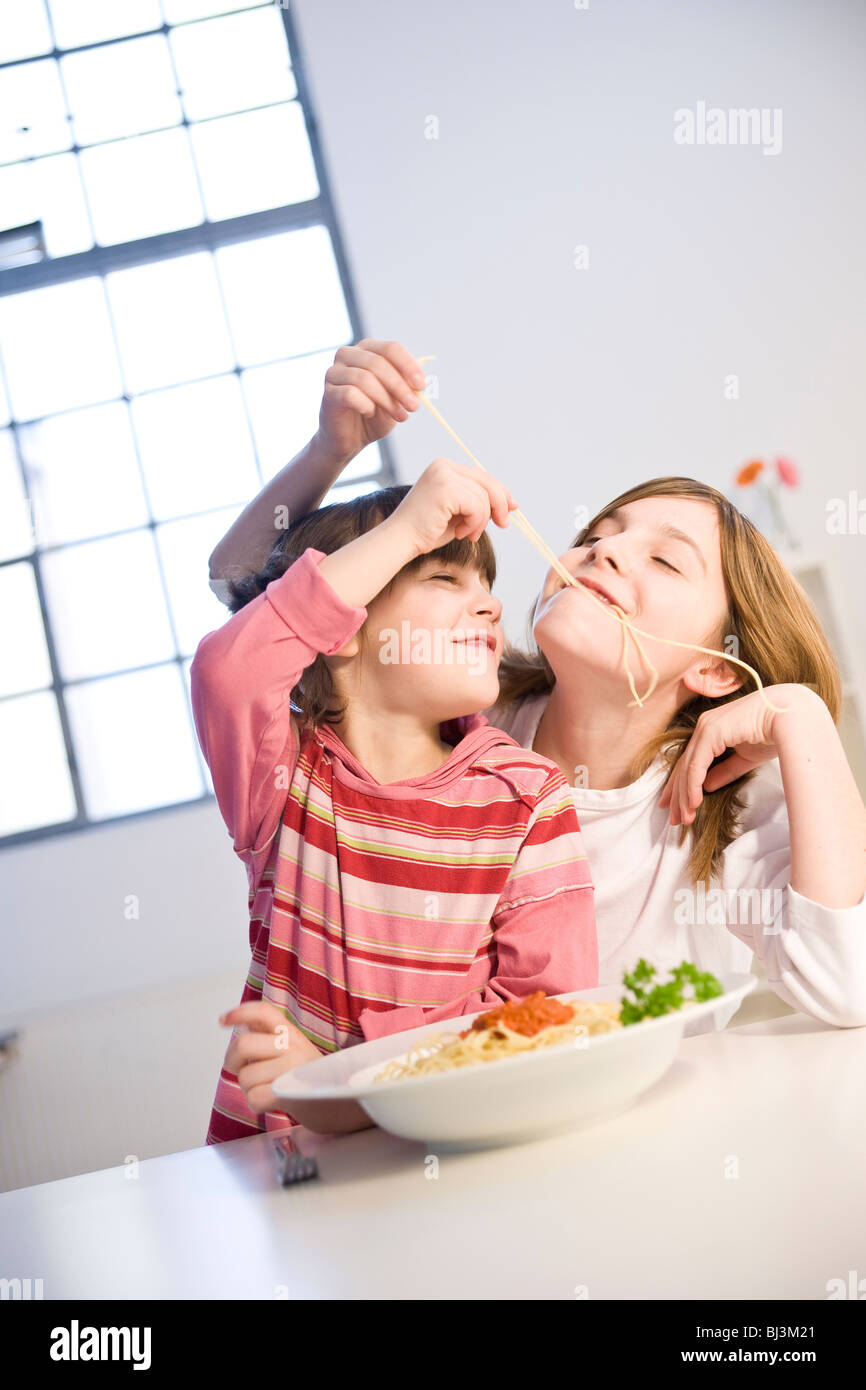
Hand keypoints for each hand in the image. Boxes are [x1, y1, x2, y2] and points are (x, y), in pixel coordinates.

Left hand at [219, 1001, 322, 1114]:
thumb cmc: (306, 1076)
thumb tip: (242, 1022)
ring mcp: (292, 1068)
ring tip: (267, 1087)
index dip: (240, 1012)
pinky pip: (253, 1098)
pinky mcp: (289, 1091)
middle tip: (239, 1068)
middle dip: (232, 1061)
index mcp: (290, 1032)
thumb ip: (267, 1034)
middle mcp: (293, 1045)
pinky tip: (271, 1101)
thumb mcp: (291, 1048)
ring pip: (245, 1077)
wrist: (337, 1102)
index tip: (222, 1020)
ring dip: (249, 1087)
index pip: (263, 1012)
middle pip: (243, 1044)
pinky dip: (256, 1103)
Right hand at [316, 338, 427, 461]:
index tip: (422, 385)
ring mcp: (334, 373)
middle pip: (378, 363)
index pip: (390, 348)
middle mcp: (347, 355)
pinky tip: (371, 413)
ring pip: (365, 379)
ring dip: (387, 400)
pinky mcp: (328, 393)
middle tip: (414, 406)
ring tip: (400, 416)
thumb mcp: (396, 399)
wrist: (350, 440)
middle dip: (400, 386)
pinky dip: (366, 405)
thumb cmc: (373, 415)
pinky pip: (350, 394)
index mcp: (366, 350)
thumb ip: (406, 387)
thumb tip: (419, 383)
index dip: (408, 366)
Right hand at [388, 456, 517, 557]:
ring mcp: (444, 475)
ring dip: (481, 522)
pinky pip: (477, 507)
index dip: (500, 492)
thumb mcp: (458, 513)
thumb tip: (509, 503)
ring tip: (467, 534)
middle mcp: (444, 466)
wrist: (401, 541)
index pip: (482, 476)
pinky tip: (460, 533)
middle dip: (500, 505)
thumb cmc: (427, 531)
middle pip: (487, 482)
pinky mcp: (446, 489)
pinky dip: (475, 524)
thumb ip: (478, 503)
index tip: (512, 508)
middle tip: (503, 524)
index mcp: (445, 467)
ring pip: (484, 498)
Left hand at [658, 684, 813, 825]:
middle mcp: (705, 726)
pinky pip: (697, 765)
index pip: (690, 761)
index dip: (681, 785)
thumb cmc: (774, 733)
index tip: (675, 805)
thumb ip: (725, 770)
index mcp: (712, 729)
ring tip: (683, 818)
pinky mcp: (711, 732)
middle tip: (673, 819)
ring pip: (687, 768)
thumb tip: (707, 786)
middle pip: (684, 766)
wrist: (792, 717)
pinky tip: (693, 803)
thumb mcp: (745, 758)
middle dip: (677, 795)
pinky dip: (693, 786)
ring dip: (684, 796)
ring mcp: (706, 727)